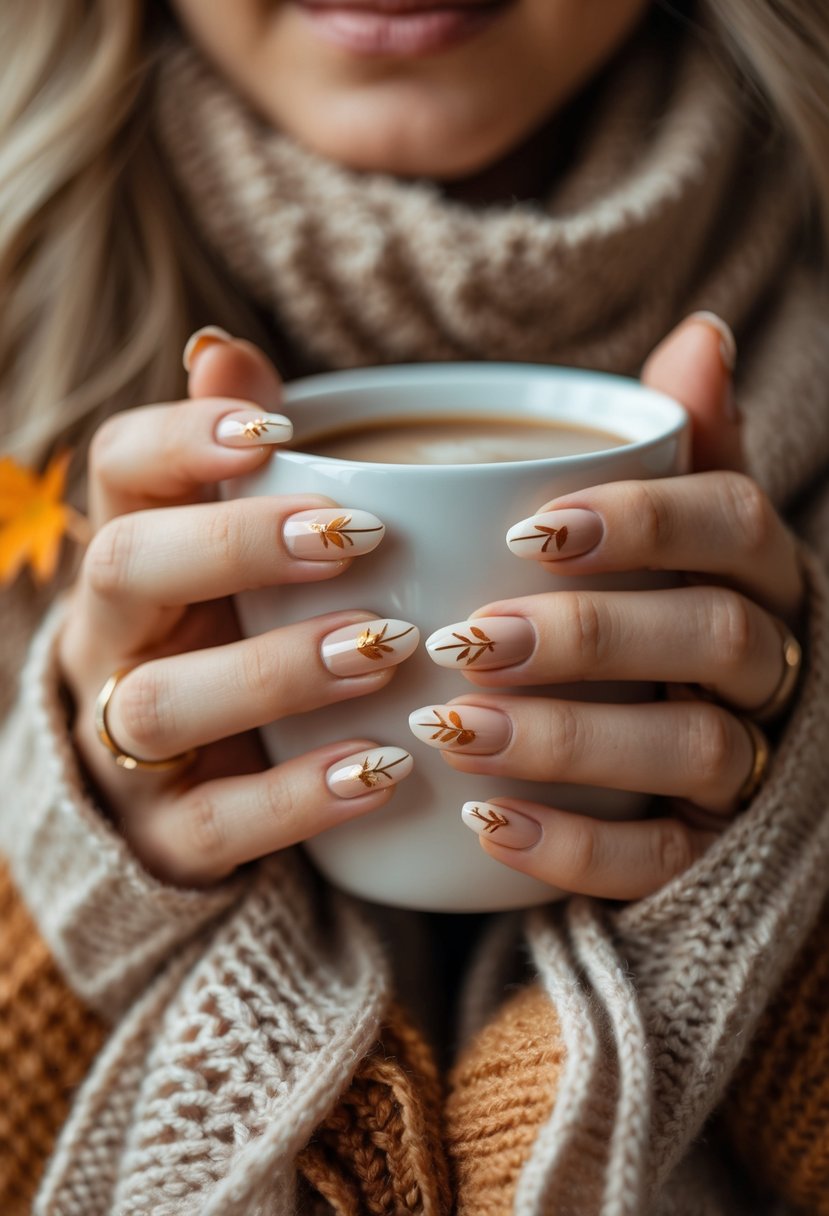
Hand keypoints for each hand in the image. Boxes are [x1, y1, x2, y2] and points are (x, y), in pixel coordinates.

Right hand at [58, 331, 415, 886]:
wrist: (190, 785)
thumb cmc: (233, 633)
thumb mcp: (236, 550)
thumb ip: (237, 459)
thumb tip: (223, 350)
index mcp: (137, 549)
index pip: (120, 468)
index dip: (183, 439)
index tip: (275, 434)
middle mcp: (112, 636)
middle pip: (126, 568)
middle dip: (235, 544)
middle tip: (355, 536)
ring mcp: (124, 740)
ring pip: (161, 701)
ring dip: (277, 671)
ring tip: (387, 651)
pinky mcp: (161, 835)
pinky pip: (211, 822)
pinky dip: (298, 799)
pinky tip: (384, 770)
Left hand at [416, 315, 804, 900]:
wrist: (656, 738)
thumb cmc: (646, 597)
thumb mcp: (660, 521)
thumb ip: (675, 442)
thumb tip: (701, 335)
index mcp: (755, 565)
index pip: (733, 521)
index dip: (642, 519)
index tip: (529, 527)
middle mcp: (767, 657)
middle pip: (713, 635)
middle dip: (588, 635)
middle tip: (464, 639)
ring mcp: (748, 761)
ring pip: (693, 751)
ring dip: (570, 741)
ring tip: (453, 728)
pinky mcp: (709, 847)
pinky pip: (664, 859)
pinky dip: (577, 849)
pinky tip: (484, 822)